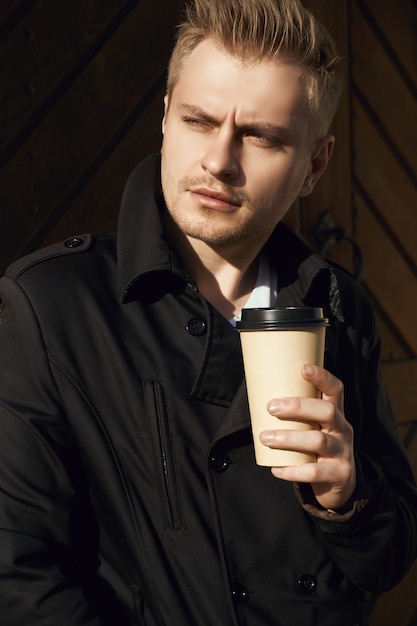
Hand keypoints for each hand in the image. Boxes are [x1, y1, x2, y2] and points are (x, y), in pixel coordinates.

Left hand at [259, 365, 355, 511]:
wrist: (339, 484)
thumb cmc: (316, 448)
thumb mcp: (313, 427)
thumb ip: (296, 415)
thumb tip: (258, 398)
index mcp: (336, 413)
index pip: (335, 390)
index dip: (322, 377)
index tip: (304, 368)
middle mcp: (343, 429)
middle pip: (327, 411)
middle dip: (298, 407)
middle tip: (271, 407)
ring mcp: (343, 452)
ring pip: (319, 441)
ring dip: (289, 438)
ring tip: (265, 438)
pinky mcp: (339, 474)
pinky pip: (314, 472)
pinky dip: (292, 470)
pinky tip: (276, 468)